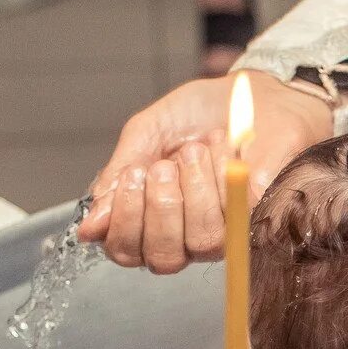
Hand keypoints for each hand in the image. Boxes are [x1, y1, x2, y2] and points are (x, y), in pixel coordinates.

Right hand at [78, 72, 332, 273]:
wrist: (251, 90)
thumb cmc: (200, 113)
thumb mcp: (147, 133)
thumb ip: (117, 175)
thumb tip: (90, 226)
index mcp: (150, 219)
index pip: (125, 250)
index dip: (123, 222)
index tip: (131, 176)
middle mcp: (186, 235)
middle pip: (162, 258)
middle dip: (159, 207)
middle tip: (163, 165)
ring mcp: (224, 232)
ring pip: (201, 241)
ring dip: (194, 190)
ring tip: (194, 150)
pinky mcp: (257, 219)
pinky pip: (235, 218)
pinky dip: (223, 177)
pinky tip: (222, 149)